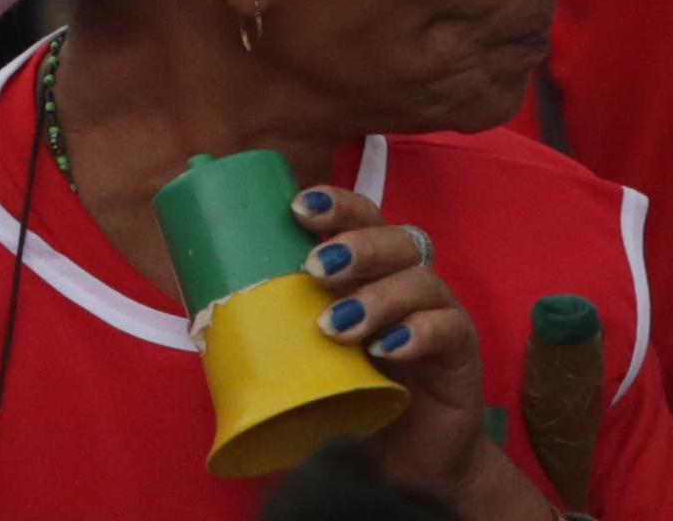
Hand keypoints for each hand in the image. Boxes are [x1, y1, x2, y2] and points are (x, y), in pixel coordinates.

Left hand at [293, 186, 550, 514]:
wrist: (402, 467)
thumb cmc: (351, 404)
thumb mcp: (310, 364)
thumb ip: (280, 336)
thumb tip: (211, 326)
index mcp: (371, 275)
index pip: (362, 221)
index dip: (337, 205)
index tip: (299, 208)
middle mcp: (407, 284)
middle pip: (395, 239)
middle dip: (356, 245)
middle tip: (316, 267)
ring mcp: (439, 315)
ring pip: (421, 280)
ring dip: (377, 296)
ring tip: (338, 325)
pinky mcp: (462, 354)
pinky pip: (450, 328)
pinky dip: (420, 332)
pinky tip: (389, 349)